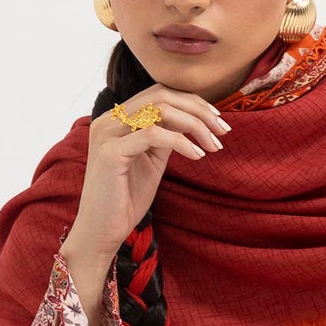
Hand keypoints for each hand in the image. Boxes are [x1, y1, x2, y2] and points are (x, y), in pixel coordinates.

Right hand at [64, 85, 231, 267]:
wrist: (101, 231)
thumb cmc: (126, 199)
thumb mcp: (151, 160)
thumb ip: (165, 135)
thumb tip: (192, 118)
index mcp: (116, 119)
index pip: (159, 94)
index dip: (193, 102)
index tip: (217, 121)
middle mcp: (108, 120)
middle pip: (162, 96)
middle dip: (199, 110)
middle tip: (223, 130)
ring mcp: (106, 134)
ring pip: (160, 110)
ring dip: (195, 125)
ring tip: (214, 145)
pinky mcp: (110, 152)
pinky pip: (154, 134)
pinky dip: (181, 142)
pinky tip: (197, 156)